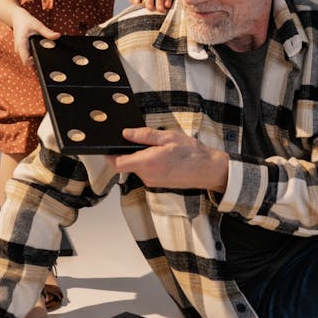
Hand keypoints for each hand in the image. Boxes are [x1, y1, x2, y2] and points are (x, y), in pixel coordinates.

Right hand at [11, 8, 59, 64]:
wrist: (16, 17)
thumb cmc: (26, 20)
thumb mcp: (38, 25)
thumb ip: (47, 32)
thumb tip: (57, 36)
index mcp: (21, 44)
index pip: (26, 61)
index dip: (34, 62)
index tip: (43, 57)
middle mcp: (18, 49)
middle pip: (27, 62)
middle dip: (37, 59)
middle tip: (46, 53)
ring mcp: (19, 50)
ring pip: (27, 58)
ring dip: (35, 56)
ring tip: (43, 48)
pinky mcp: (21, 49)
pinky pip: (27, 55)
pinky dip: (33, 53)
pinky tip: (39, 47)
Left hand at [109, 127, 228, 192]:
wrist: (208, 170)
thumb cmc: (192, 153)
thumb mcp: (168, 137)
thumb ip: (145, 136)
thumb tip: (126, 133)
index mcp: (148, 163)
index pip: (117, 164)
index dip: (109, 155)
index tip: (109, 145)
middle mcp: (147, 176)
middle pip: (126, 164)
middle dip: (128, 152)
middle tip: (140, 139)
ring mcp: (152, 182)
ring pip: (136, 168)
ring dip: (140, 157)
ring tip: (157, 147)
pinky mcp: (157, 184)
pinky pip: (145, 172)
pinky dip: (148, 163)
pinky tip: (161, 155)